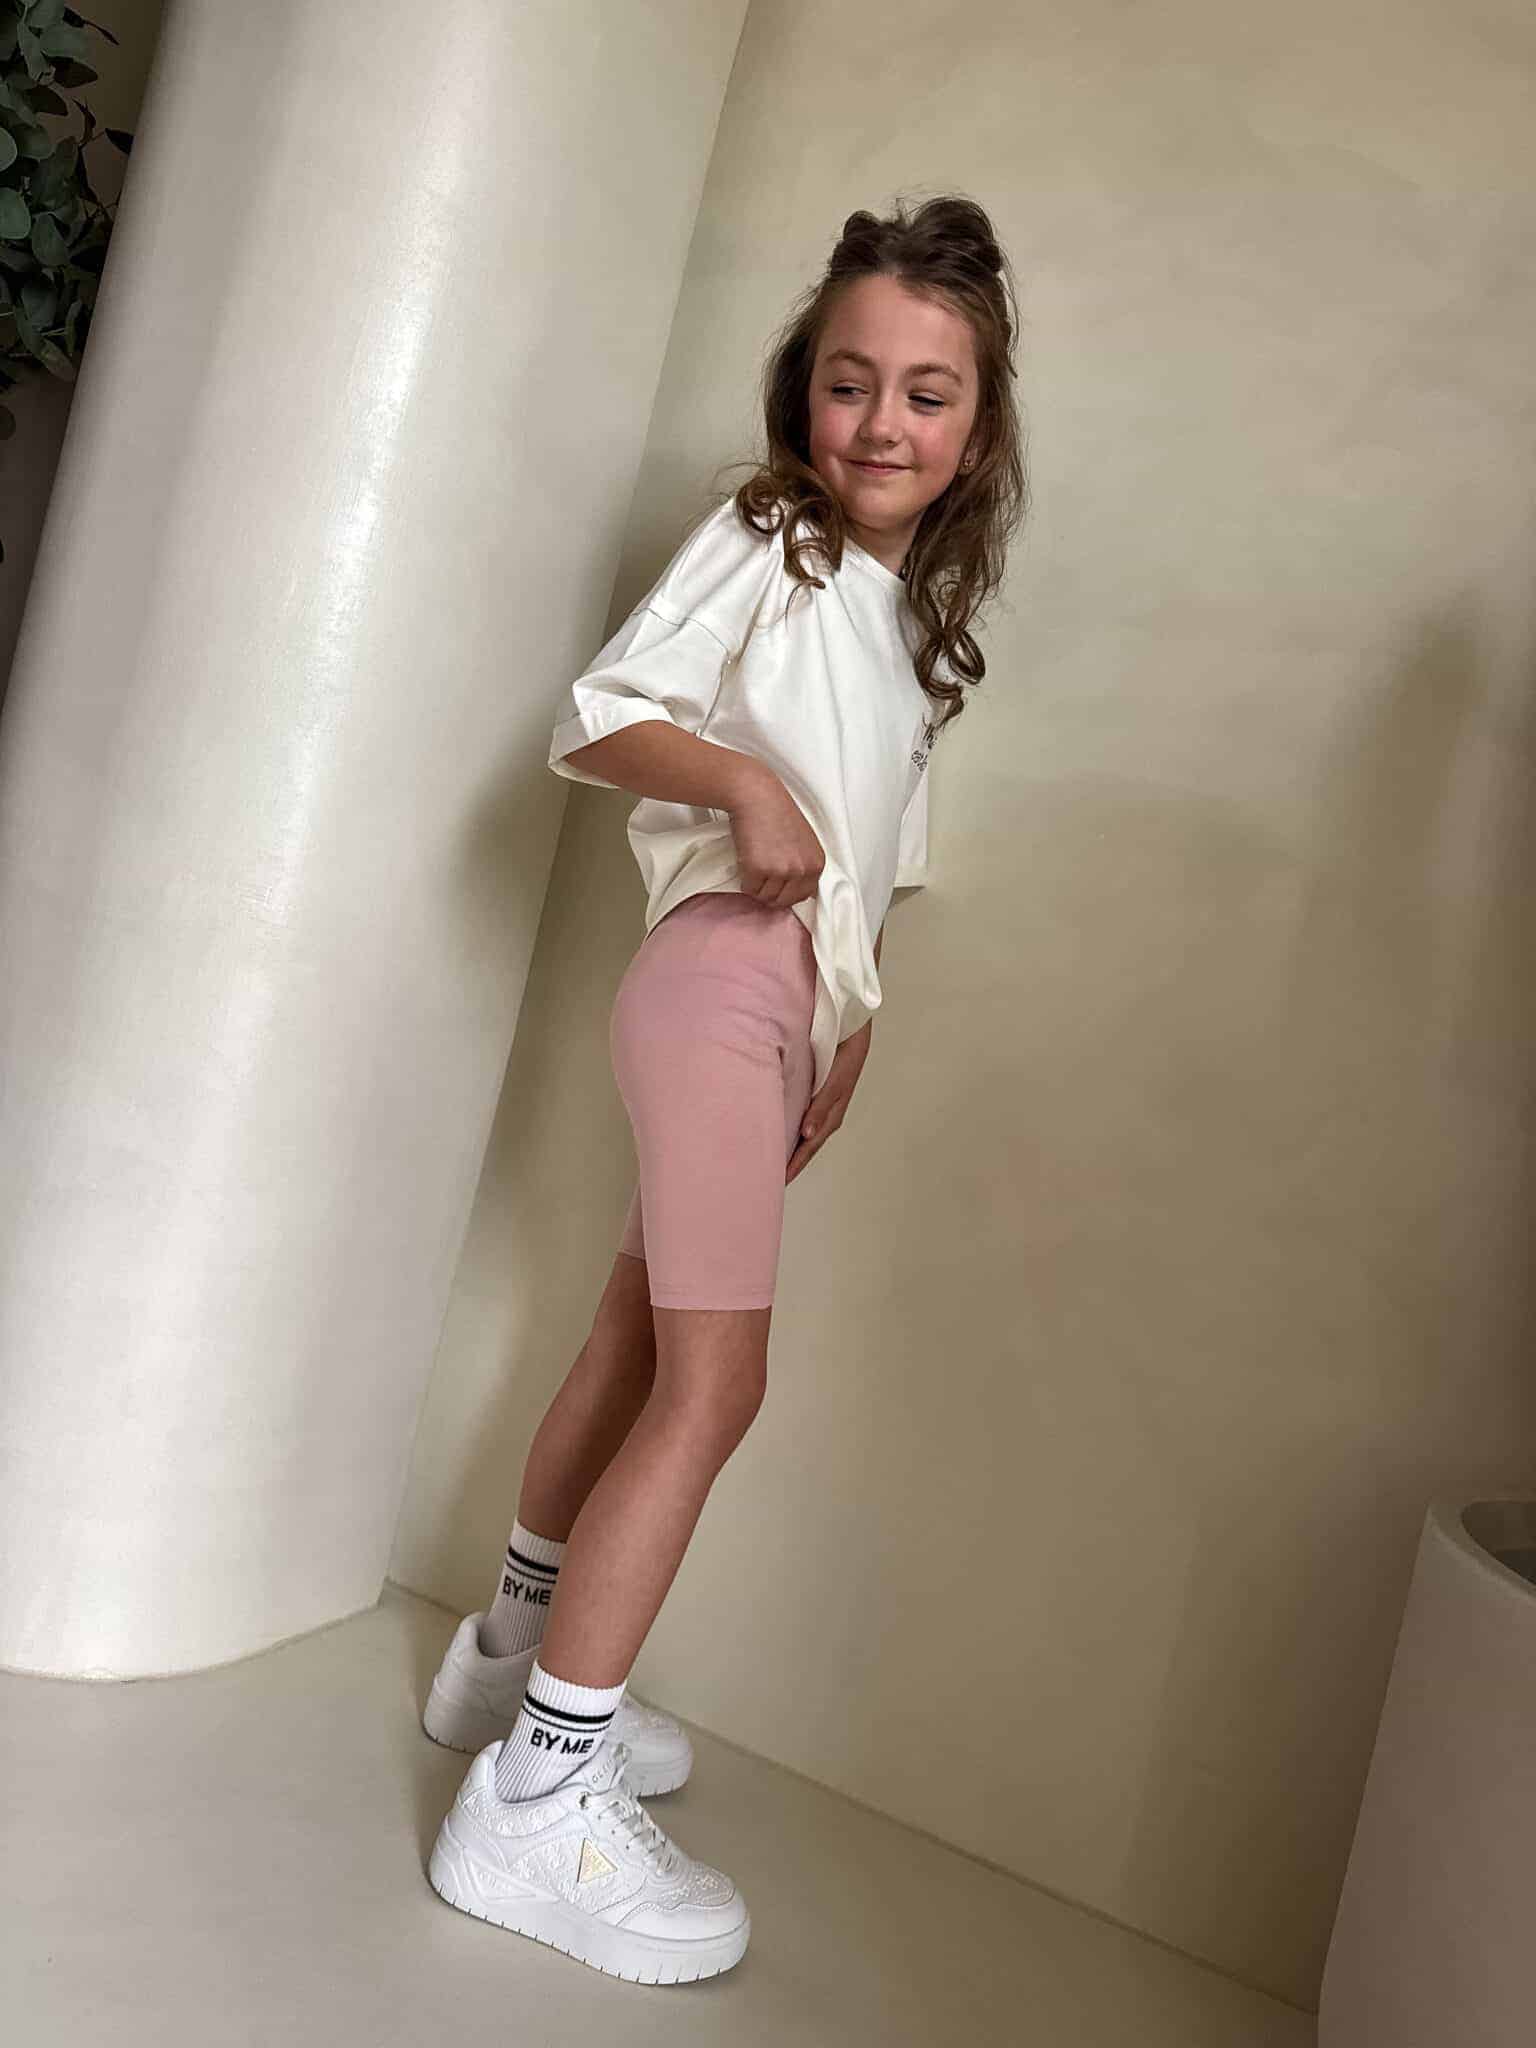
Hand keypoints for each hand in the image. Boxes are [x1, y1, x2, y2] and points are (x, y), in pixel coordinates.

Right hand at [727, 764, 825, 909]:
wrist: (756, 795)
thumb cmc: (776, 811)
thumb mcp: (803, 840)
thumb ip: (803, 864)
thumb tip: (793, 888)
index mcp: (817, 863)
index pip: (804, 895)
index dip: (787, 891)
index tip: (777, 883)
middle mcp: (803, 870)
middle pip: (784, 901)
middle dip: (771, 892)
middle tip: (762, 875)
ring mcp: (782, 871)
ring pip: (765, 897)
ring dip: (756, 886)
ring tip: (755, 863)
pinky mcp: (759, 870)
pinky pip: (749, 889)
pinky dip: (744, 879)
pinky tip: (746, 860)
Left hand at [785, 1022, 870, 1183]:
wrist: (849, 1015)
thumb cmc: (845, 1044)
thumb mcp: (837, 1077)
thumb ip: (823, 1105)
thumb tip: (807, 1135)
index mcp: (833, 1108)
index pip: (810, 1144)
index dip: (796, 1163)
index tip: (780, 1181)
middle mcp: (826, 1107)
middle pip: (807, 1142)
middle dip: (792, 1161)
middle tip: (769, 1180)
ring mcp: (821, 1097)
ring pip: (804, 1128)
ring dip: (790, 1145)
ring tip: (771, 1161)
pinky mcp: (814, 1086)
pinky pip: (800, 1111)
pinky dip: (789, 1124)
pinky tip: (777, 1129)